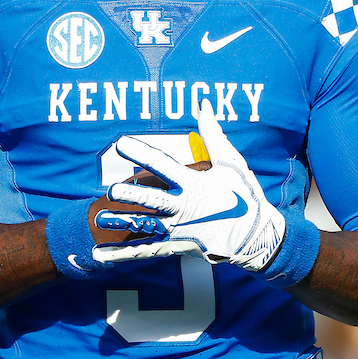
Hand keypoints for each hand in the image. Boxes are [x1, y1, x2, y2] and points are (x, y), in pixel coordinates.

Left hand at [92, 100, 284, 268]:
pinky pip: (145, 250)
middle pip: (153, 200)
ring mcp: (178, 230)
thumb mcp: (231, 162)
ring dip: (122, 223)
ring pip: (145, 226)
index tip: (121, 143)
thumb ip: (213, 134)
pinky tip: (101, 254)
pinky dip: (123, 253)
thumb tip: (203, 105)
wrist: (257, 236)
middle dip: (132, 195)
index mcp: (194, 185)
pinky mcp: (176, 247)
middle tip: (111, 190)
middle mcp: (184, 208)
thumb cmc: (244, 195)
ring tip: (100, 218)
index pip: (163, 165)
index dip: (141, 153)